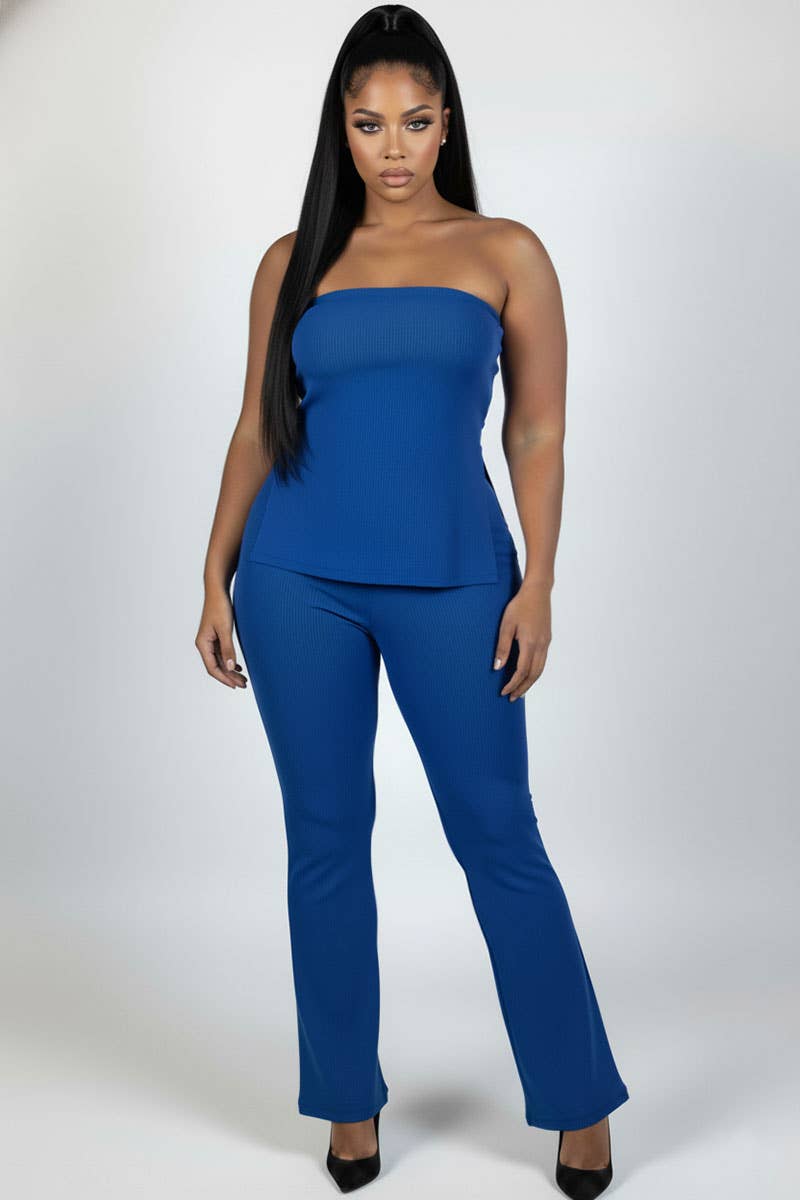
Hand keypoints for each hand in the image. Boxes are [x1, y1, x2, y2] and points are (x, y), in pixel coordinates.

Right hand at [195, 589, 247, 688]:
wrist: (217, 591)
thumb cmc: (219, 607)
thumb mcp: (225, 629)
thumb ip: (227, 649)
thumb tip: (230, 667)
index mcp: (202, 644)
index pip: (212, 668)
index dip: (224, 678)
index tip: (235, 685)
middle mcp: (204, 644)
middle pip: (216, 666)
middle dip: (229, 677)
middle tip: (244, 685)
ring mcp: (209, 641)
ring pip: (220, 661)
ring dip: (230, 670)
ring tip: (243, 679)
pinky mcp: (216, 636)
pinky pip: (221, 654)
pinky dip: (230, 661)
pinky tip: (238, 667)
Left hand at [493, 580, 551, 699]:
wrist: (538, 591)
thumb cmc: (519, 606)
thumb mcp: (506, 625)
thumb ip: (502, 647)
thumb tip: (497, 667)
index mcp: (530, 643)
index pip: (522, 671)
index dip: (513, 684)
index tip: (504, 692)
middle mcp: (541, 646)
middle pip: (533, 675)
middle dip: (522, 688)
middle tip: (512, 698)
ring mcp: (546, 643)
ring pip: (540, 669)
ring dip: (530, 682)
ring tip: (520, 691)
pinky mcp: (547, 639)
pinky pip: (542, 661)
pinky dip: (535, 672)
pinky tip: (528, 674)